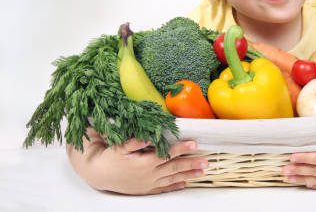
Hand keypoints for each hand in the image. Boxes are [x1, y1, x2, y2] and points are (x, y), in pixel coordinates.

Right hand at [83, 137, 207, 194]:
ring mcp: (149, 183)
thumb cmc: (111, 157)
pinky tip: (184, 184)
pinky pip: (163, 188)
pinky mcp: (146, 189)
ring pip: (172, 178)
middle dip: (191, 164)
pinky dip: (175, 186)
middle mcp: (149, 174)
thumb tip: (149, 135)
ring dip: (188, 175)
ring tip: (201, 172)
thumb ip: (135, 141)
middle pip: (174, 168)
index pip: (167, 154)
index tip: (194, 143)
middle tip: (206, 161)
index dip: (181, 148)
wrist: (99, 174)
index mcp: (145, 162)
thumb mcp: (120, 147)